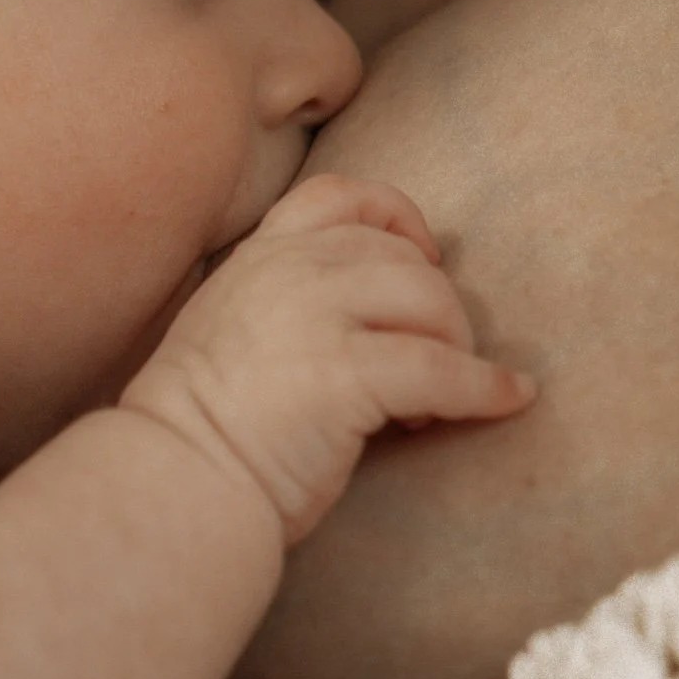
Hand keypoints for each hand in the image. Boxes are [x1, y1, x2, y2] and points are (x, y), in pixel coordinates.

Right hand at [120, 173, 534, 543]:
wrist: (172, 482)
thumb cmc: (201, 430)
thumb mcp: (231, 332)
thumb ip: (282, 303)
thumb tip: (368, 318)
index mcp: (258, 259)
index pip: (339, 196)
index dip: (397, 216)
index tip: (424, 258)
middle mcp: (287, 271)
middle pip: (403, 258)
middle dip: (436, 311)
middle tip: (429, 369)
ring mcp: (315, 316)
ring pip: (431, 300)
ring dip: (456, 347)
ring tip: (435, 402)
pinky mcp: (345, 371)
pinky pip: (443, 367)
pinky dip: (486, 387)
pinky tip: (507, 402)